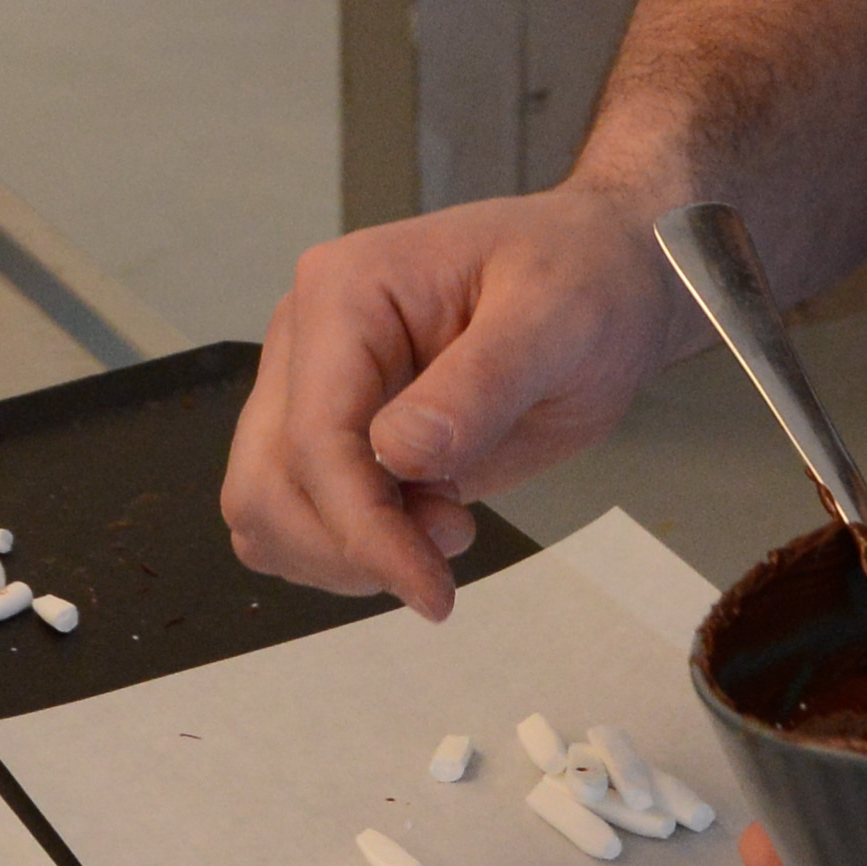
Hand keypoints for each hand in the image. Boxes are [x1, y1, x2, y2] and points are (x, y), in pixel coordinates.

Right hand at [220, 185, 693, 617]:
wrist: (601, 275)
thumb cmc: (583, 280)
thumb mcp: (556, 320)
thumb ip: (481, 384)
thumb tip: (400, 454)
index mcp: (343, 294)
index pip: (314, 438)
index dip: (362, 528)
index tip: (432, 590)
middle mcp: (306, 340)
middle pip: (267, 483)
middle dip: (348, 546)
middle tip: (452, 543)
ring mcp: (312, 387)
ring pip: (265, 508)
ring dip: (343, 553)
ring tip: (448, 523)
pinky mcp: (335, 431)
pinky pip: (299, 514)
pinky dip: (347, 547)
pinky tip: (422, 526)